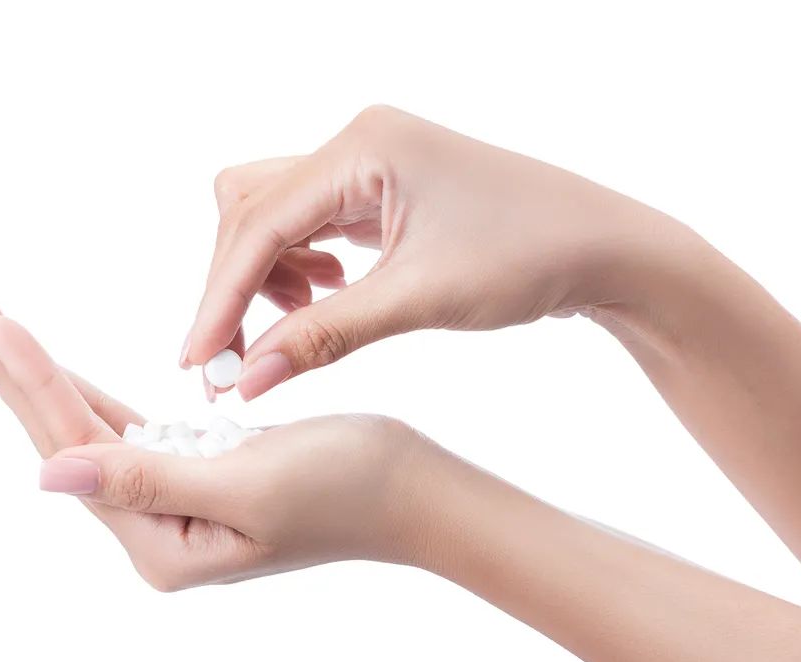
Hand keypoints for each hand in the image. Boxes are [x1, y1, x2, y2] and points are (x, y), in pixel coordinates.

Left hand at [0, 294, 435, 589]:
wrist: (415, 494)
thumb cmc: (352, 489)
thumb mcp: (250, 487)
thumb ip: (150, 480)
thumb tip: (50, 475)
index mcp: (161, 544)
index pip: (75, 446)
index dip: (29, 375)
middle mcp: (155, 529)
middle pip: (63, 433)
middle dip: (8, 368)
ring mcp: (172, 500)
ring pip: (86, 423)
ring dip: (36, 371)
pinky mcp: (195, 469)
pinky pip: (124, 423)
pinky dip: (87, 386)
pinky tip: (49, 365)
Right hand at [184, 105, 698, 399]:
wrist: (603, 248)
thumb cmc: (529, 256)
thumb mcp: (419, 298)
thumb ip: (324, 335)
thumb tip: (248, 378)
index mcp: (363, 146)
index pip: (260, 223)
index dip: (221, 296)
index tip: (197, 359)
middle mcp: (356, 144)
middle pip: (252, 211)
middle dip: (236, 286)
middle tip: (234, 360)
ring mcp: (368, 165)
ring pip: (275, 217)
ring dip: (267, 277)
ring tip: (296, 325)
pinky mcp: (380, 192)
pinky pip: (311, 226)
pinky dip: (300, 269)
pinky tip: (327, 298)